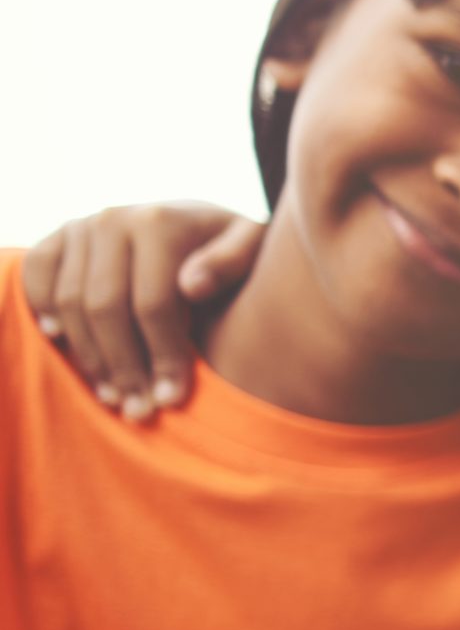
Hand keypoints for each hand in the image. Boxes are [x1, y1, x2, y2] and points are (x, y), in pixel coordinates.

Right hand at [22, 203, 263, 421]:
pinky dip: (42, 308)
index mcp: (160, 223)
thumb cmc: (232, 247)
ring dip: (89, 356)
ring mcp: (82, 226)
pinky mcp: (59, 236)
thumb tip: (192, 286)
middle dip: (124, 366)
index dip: (162, 355)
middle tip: (139, 410)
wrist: (199, 221)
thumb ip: (232, 262)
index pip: (153, 303)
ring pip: (70, 301)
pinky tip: (60, 342)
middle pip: (106, 307)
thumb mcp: (253, 246)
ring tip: (113, 396)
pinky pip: (36, 275)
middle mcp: (115, 219)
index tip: (173, 398)